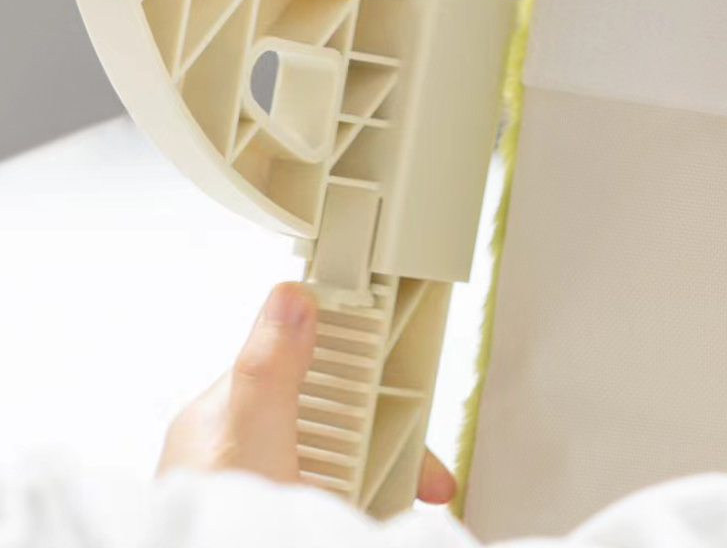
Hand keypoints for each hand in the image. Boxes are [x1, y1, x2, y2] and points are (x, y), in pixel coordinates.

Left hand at [158, 282, 456, 504]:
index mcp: (223, 414)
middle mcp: (237, 450)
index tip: (401, 366)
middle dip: (385, 438)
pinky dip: (369, 498)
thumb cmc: (211, 532)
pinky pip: (337, 494)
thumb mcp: (247, 437)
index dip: (355, 361)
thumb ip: (269, 367)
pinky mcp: (280, 514)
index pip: (301, 361)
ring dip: (384, 476)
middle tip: (423, 467)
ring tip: (415, 497)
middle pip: (331, 418)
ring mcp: (259, 489)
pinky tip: (384, 512)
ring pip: (340, 462)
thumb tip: (290, 295)